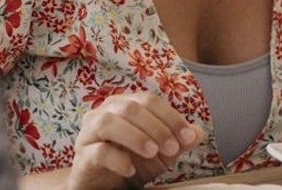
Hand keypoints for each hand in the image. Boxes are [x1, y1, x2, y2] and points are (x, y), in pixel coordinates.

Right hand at [62, 92, 203, 189]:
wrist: (103, 186)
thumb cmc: (131, 161)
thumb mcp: (159, 153)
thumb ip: (177, 141)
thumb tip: (199, 132)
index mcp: (122, 105)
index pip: (148, 100)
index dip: (171, 117)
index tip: (188, 137)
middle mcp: (102, 113)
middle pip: (129, 108)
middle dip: (156, 127)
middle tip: (172, 148)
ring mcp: (88, 134)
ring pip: (108, 122)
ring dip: (135, 136)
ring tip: (152, 152)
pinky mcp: (82, 157)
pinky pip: (97, 151)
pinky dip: (117, 158)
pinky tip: (130, 169)